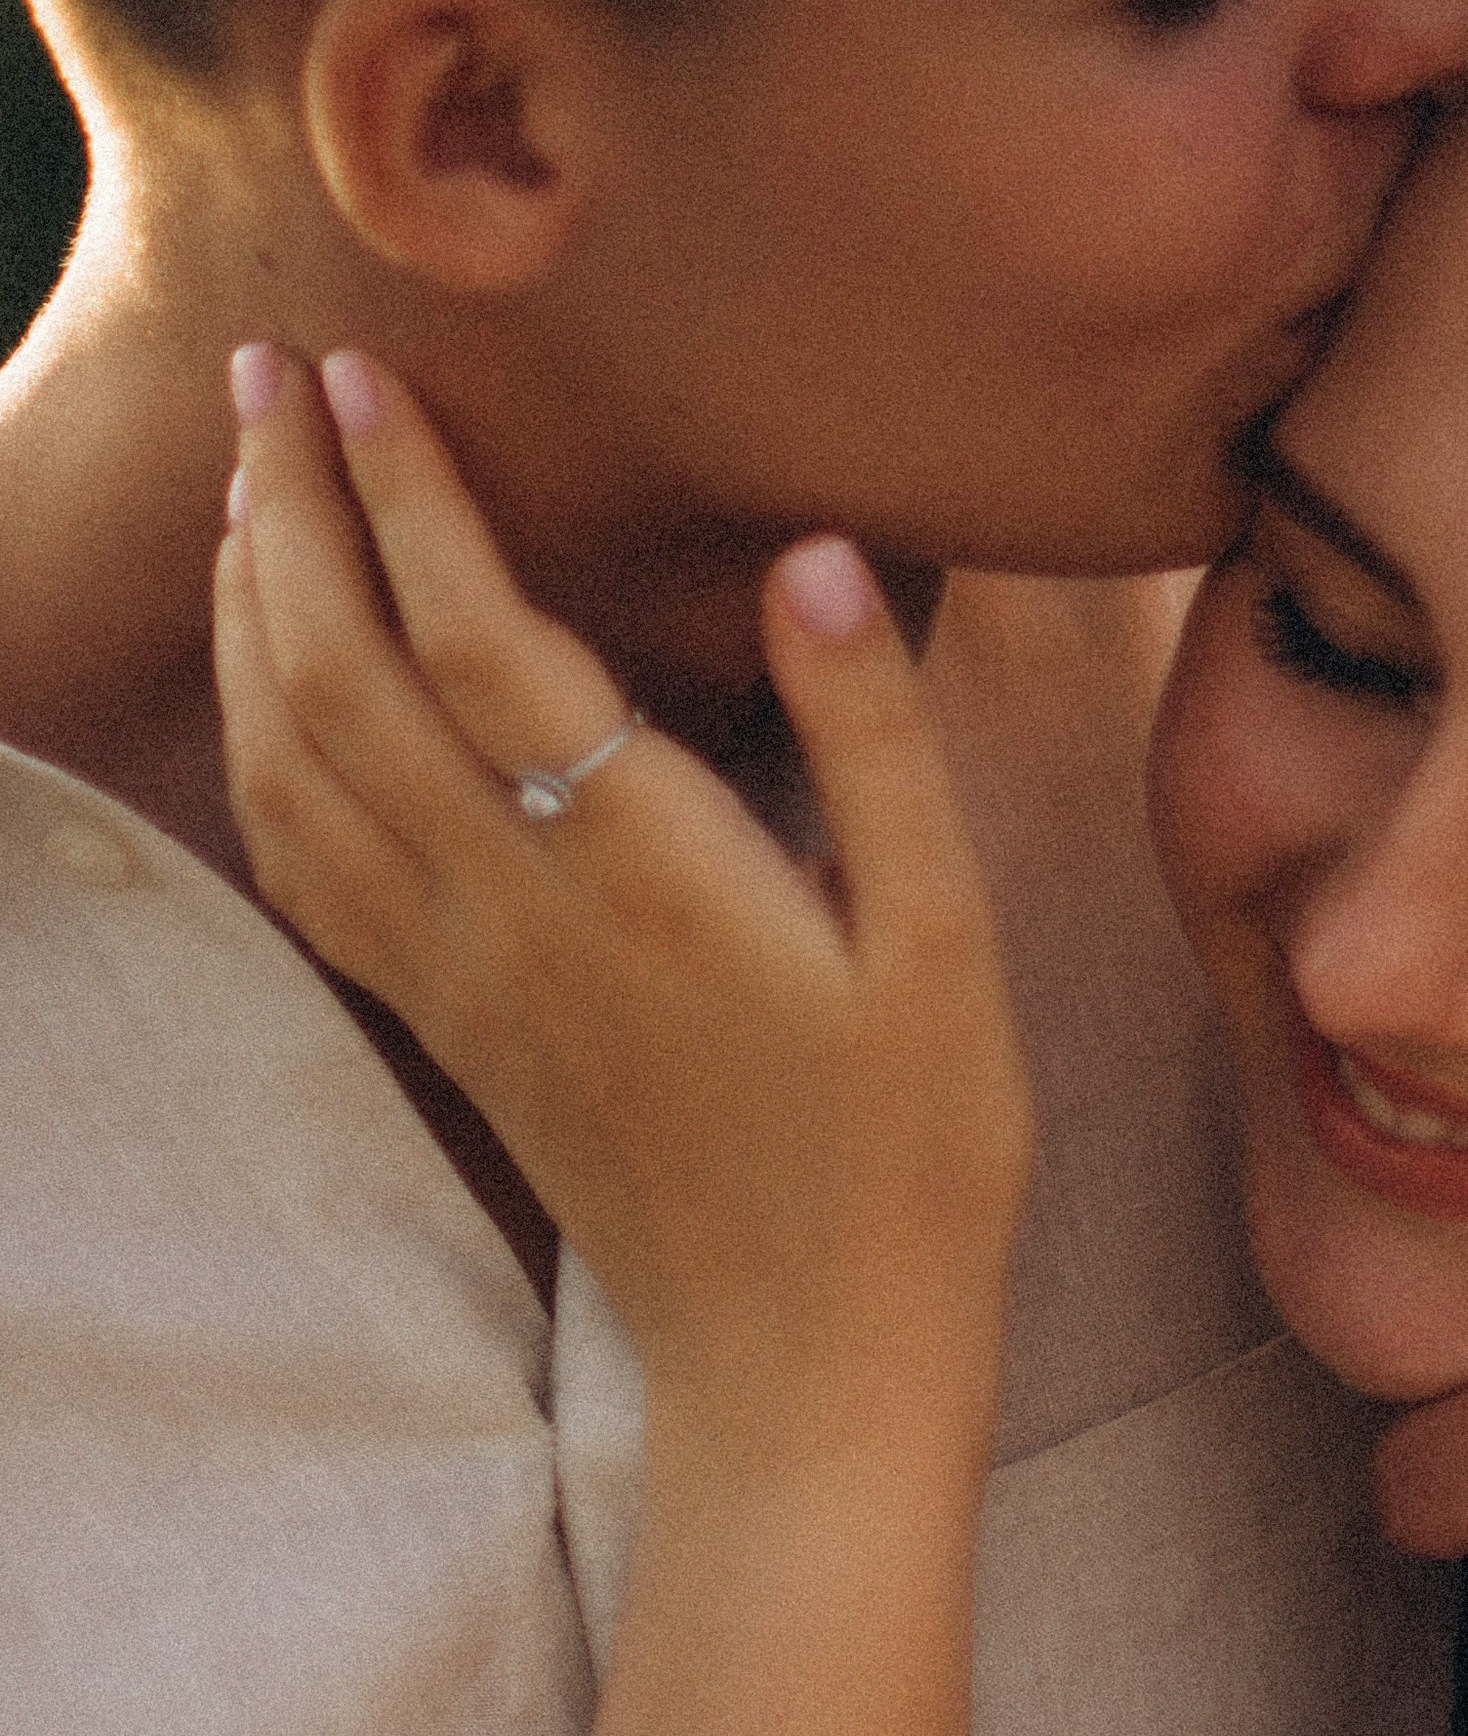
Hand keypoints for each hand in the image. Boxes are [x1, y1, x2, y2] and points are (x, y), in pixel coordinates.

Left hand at [217, 345, 1032, 1446]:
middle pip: (341, 676)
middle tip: (266, 380)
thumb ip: (876, 741)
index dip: (406, 496)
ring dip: (254, 620)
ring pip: (295, 766)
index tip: (360, 374)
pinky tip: (269, 693)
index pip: (474, 637)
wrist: (810, 1361)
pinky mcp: (452, 1029)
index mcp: (641, 871)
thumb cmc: (908, 1157)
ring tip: (255, 502)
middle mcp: (518, 911)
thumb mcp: (945, 945)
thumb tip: (813, 556)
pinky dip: (258, 753)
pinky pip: (305, 870)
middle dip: (291, 513)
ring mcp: (463, 977)